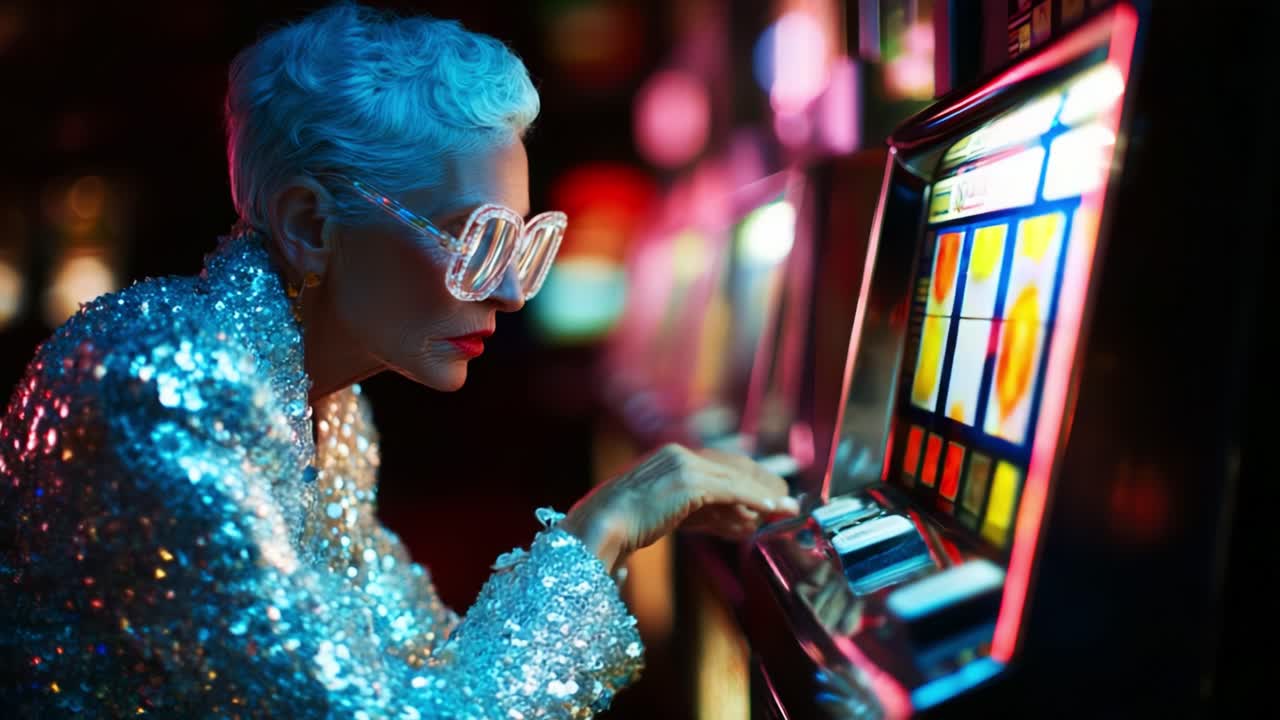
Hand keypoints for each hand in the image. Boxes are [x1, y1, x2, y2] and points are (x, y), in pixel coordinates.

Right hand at [559, 444, 799, 571]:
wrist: (598, 527)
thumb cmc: (620, 528)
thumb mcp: (665, 516)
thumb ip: (697, 514)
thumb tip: (733, 520)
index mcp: (668, 460)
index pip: (717, 468)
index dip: (745, 483)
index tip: (766, 498)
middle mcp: (678, 456)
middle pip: (732, 468)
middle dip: (761, 484)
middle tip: (786, 500)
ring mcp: (683, 466)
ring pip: (735, 479)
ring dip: (764, 494)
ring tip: (785, 508)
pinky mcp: (688, 482)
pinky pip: (732, 490)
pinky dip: (755, 498)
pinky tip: (772, 509)